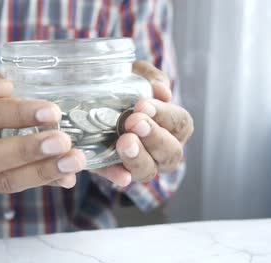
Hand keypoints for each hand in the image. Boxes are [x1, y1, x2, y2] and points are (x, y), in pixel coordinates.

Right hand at [0, 59, 85, 191]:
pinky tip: (69, 177)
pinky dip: (46, 182)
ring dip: (44, 172)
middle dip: (30, 150)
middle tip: (63, 141)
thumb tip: (4, 87)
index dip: (18, 114)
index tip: (52, 111)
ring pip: (8, 180)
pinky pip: (19, 187)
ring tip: (74, 161)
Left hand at [93, 61, 193, 185]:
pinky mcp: (118, 172)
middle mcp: (164, 150)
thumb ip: (150, 78)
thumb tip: (162, 92)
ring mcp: (143, 165)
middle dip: (153, 137)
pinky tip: (119, 175)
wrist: (90, 105)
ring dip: (139, 158)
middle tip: (132, 122)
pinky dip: (119, 177)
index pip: (180, 123)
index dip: (165, 116)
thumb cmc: (125, 88)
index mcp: (174, 126)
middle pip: (170, 152)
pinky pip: (121, 179)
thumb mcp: (137, 75)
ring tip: (124, 142)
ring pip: (150, 171)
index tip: (142, 105)